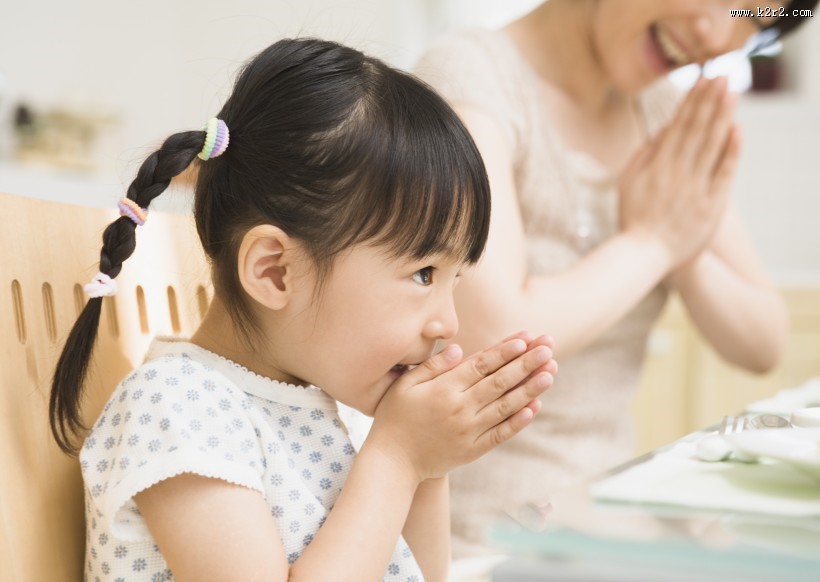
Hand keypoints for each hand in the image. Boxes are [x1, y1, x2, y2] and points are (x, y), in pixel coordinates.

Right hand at [365, 332, 556, 481]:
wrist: (394, 462)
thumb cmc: (396, 418)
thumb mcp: (405, 386)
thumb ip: (432, 366)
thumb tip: (457, 348)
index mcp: (443, 390)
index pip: (480, 365)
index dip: (504, 351)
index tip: (525, 338)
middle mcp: (459, 409)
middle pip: (499, 382)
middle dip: (526, 363)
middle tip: (548, 348)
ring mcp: (468, 431)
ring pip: (505, 406)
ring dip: (530, 389)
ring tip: (550, 373)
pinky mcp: (473, 450)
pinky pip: (501, 434)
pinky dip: (519, 421)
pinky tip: (535, 407)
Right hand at [618, 76, 741, 270]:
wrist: (644, 255)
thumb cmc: (634, 218)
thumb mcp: (628, 183)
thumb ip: (644, 154)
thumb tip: (663, 128)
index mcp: (656, 165)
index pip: (678, 125)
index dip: (692, 100)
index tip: (703, 79)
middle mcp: (676, 172)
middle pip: (696, 129)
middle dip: (710, 100)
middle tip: (723, 74)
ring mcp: (695, 188)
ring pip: (711, 145)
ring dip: (722, 115)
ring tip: (732, 91)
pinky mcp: (711, 205)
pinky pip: (723, 173)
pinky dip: (731, 151)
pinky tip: (737, 129)